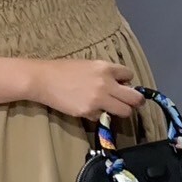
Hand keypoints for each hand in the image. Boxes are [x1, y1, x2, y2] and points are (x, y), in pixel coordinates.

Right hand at [30, 58, 144, 119]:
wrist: (44, 79)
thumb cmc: (64, 70)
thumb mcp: (89, 65)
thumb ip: (105, 73)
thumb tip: (119, 83)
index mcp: (106, 68)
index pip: (129, 75)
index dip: (127, 81)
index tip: (123, 85)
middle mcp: (106, 83)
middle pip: (134, 98)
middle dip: (136, 101)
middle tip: (133, 104)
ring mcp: (98, 99)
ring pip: (124, 111)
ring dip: (121, 111)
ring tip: (113, 109)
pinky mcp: (89, 111)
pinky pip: (102, 117)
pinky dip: (99, 115)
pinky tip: (89, 108)